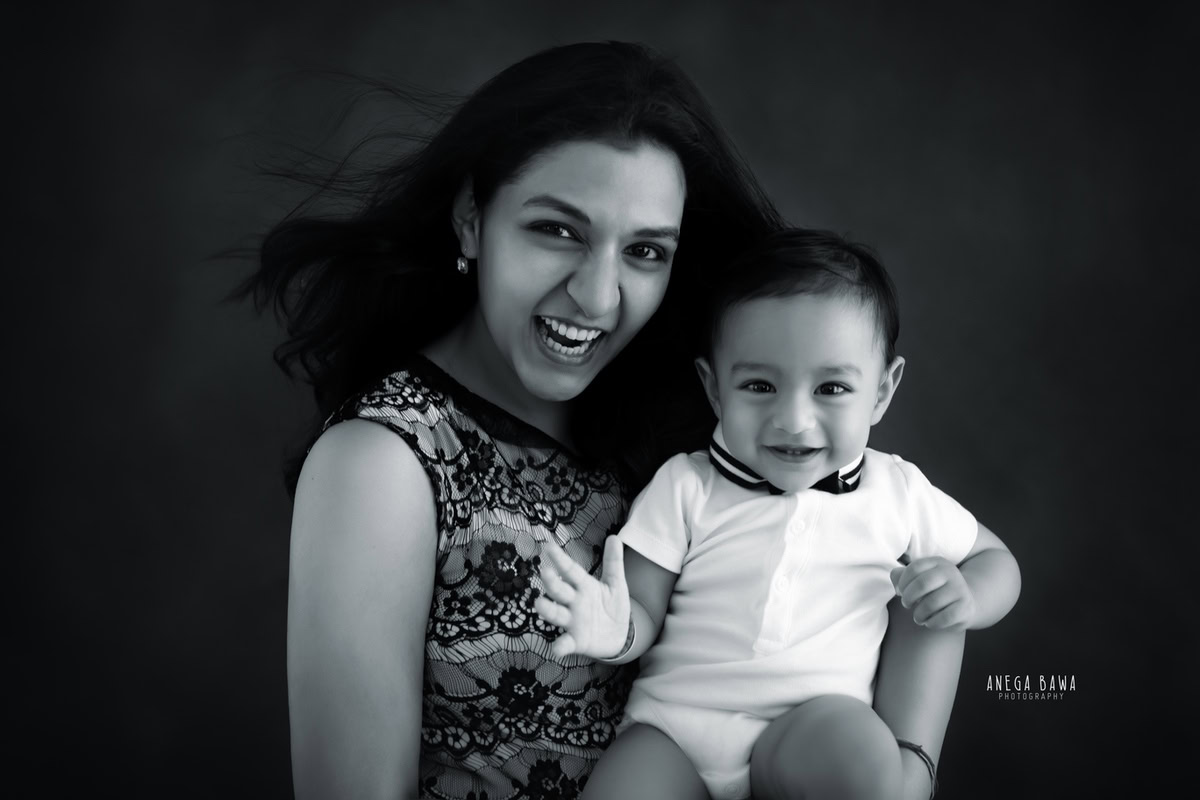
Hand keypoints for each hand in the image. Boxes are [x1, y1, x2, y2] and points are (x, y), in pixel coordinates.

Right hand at [534, 537, 630, 659]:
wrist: (620, 635)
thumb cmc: (613, 605)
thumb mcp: (616, 583)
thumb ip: (613, 562)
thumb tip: (614, 537)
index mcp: (584, 586)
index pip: (570, 570)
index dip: (560, 559)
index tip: (548, 546)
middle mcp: (574, 602)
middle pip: (560, 591)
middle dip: (552, 583)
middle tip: (545, 573)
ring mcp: (573, 621)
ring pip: (557, 614)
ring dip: (548, 610)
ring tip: (539, 604)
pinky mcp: (576, 641)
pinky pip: (565, 643)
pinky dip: (560, 646)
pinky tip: (557, 648)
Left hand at [890, 557, 976, 630]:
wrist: (965, 602)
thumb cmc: (934, 590)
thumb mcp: (919, 578)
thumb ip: (901, 576)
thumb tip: (897, 586)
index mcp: (938, 562)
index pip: (914, 568)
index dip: (902, 583)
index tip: (901, 592)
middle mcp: (951, 573)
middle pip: (922, 584)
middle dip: (908, 598)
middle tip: (907, 605)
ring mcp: (960, 590)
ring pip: (932, 603)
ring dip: (918, 614)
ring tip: (918, 617)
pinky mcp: (965, 608)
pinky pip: (944, 618)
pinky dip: (932, 623)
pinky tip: (929, 622)